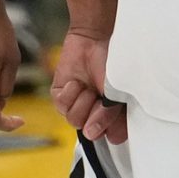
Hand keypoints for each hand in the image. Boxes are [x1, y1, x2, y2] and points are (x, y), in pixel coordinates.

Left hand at [51, 28, 126, 144]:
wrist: (93, 40)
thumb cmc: (111, 63)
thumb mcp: (117, 91)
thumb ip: (110, 115)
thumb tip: (92, 134)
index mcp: (114, 116)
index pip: (113, 137)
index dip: (111, 125)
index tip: (114, 109)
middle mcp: (95, 115)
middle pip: (91, 132)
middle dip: (95, 111)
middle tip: (99, 94)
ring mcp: (77, 107)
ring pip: (74, 120)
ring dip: (82, 100)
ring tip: (87, 86)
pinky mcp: (61, 98)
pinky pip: (61, 106)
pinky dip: (69, 93)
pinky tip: (76, 82)